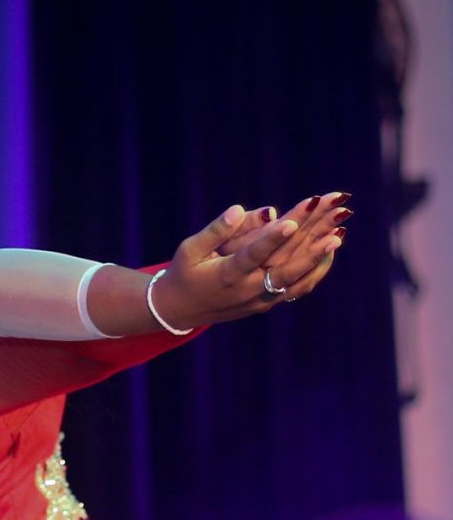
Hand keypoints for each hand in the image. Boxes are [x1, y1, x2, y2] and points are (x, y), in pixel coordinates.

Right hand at [153, 192, 347, 328]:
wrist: (181, 310)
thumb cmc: (185, 272)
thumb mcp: (189, 249)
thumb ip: (215, 231)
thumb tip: (239, 209)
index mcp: (225, 274)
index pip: (252, 254)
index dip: (271, 238)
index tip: (290, 221)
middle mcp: (247, 290)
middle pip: (284, 263)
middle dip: (309, 237)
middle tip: (330, 214)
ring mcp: (261, 299)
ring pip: (296, 277)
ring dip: (318, 255)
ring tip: (338, 231)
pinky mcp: (268, 303)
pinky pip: (298, 288)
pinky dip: (316, 269)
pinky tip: (330, 249)